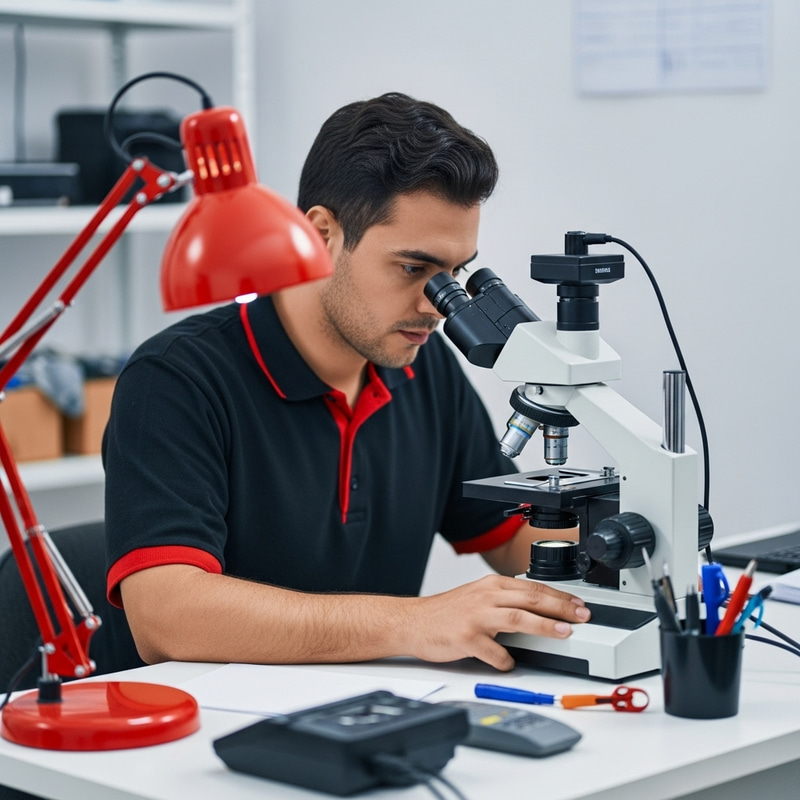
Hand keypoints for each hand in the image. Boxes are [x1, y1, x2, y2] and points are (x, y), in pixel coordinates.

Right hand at [406, 574, 590, 670]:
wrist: (413, 622)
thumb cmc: (447, 613)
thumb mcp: (478, 597)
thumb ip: (506, 601)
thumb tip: (540, 611)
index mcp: (491, 586)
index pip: (533, 588)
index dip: (560, 597)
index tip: (579, 605)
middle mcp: (486, 597)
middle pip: (531, 599)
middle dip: (561, 607)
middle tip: (582, 616)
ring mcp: (476, 617)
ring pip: (519, 618)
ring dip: (545, 626)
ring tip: (564, 633)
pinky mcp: (467, 638)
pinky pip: (495, 653)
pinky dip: (507, 660)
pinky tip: (511, 664)